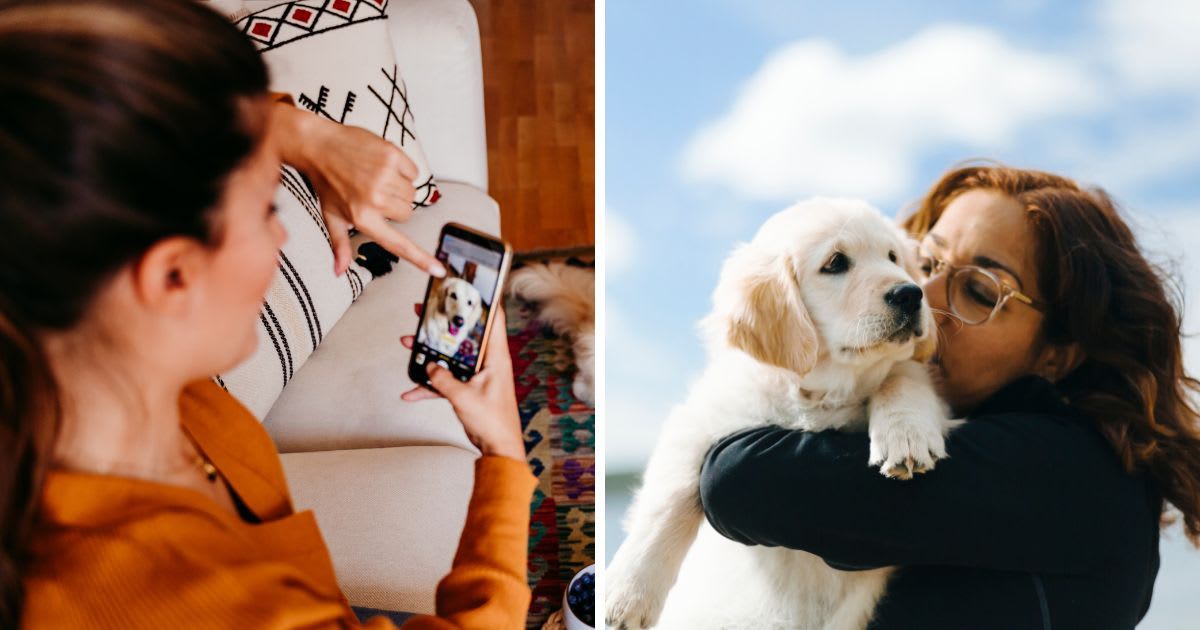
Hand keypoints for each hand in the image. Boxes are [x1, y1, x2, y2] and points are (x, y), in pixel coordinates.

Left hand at [272, 103, 444, 277]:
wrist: (319, 145)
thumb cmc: (326, 182)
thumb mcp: (331, 216)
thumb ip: (340, 245)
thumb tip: (340, 271)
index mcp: (362, 218)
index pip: (397, 244)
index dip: (421, 258)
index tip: (439, 270)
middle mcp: (376, 199)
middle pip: (407, 212)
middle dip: (396, 205)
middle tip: (374, 193)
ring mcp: (385, 176)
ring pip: (412, 192)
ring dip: (400, 187)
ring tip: (377, 177)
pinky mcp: (392, 156)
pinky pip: (413, 172)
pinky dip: (403, 169)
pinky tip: (384, 165)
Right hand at [400, 308, 523, 460]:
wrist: (498, 449)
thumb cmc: (493, 423)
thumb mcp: (463, 398)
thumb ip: (443, 379)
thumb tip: (431, 366)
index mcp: (495, 357)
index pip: (494, 320)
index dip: (483, 301)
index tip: (469, 287)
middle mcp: (488, 363)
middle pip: (465, 335)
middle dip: (444, 324)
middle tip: (425, 312)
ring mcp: (478, 376)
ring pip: (452, 357)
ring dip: (431, 353)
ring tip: (409, 343)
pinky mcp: (469, 389)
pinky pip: (446, 381)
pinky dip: (430, 385)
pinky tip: (410, 391)